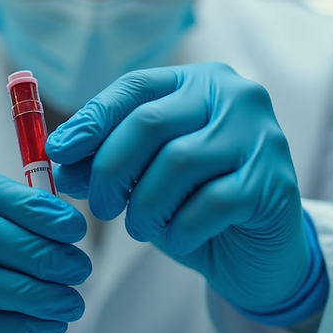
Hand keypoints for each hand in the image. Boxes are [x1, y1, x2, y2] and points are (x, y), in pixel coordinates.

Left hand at [45, 63, 321, 318]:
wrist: (261, 250)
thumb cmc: (196, 202)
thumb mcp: (146, 175)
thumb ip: (107, 159)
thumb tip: (61, 161)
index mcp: (199, 82)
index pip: (135, 87)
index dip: (92, 120)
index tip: (58, 151)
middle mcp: (235, 97)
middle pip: (150, 121)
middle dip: (111, 169)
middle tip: (101, 206)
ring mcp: (260, 136)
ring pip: (178, 162)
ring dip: (146, 205)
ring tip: (140, 227)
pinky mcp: (273, 182)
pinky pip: (211, 202)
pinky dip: (182, 227)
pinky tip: (178, 236)